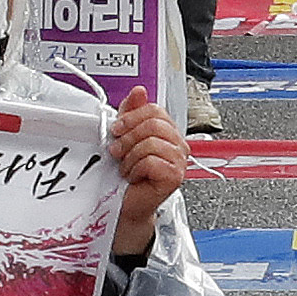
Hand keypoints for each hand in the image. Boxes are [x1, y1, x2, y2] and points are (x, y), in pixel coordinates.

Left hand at [107, 96, 194, 258]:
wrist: (125, 204)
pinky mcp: (175, 177)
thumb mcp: (125, 137)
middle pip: (154, 124)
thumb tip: (139, 91)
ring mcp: (179, 161)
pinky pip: (152, 161)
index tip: (117, 129)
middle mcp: (178, 145)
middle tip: (118, 151)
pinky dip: (136, 169)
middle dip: (129, 137)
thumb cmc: (126, 174)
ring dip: (131, 157)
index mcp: (168, 132)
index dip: (132, 117)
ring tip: (127, 167)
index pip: (155, 110)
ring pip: (152, 142)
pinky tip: (134, 177)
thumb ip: (131, 114)